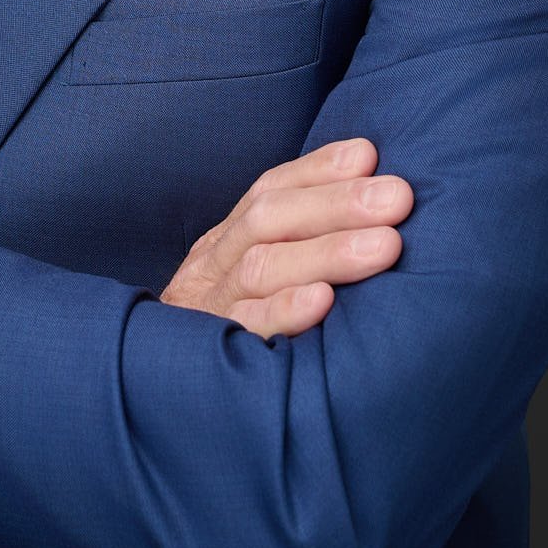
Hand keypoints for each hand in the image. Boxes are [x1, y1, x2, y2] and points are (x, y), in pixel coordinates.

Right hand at [160, 138, 412, 338]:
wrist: (149, 390)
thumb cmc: (234, 323)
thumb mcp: (253, 270)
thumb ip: (298, 237)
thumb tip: (369, 182)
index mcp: (226, 240)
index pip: (270, 191)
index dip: (318, 171)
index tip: (369, 156)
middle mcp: (214, 264)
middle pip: (269, 219)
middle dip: (338, 204)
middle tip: (397, 198)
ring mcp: (209, 307)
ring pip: (262, 268)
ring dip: (327, 252)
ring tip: (385, 247)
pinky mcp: (211, 355)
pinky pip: (244, 328)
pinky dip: (283, 311)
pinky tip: (323, 301)